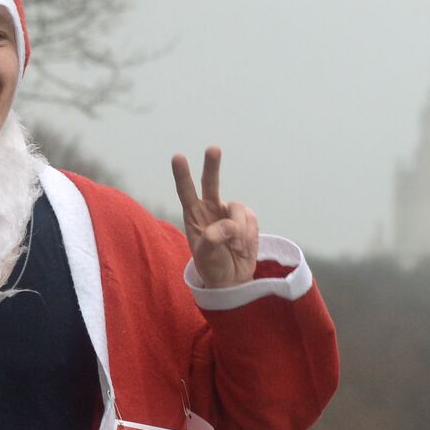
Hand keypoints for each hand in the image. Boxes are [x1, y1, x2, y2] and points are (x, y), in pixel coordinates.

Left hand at [171, 146, 258, 287]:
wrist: (232, 280)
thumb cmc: (212, 267)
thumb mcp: (206, 257)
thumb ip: (212, 240)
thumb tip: (226, 225)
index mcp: (194, 217)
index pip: (186, 192)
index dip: (182, 175)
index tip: (177, 157)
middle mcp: (211, 210)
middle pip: (211, 183)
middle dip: (212, 166)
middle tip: (213, 149)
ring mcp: (229, 213)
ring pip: (237, 208)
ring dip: (238, 229)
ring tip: (234, 247)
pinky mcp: (247, 219)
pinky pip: (251, 218)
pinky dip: (249, 233)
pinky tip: (242, 245)